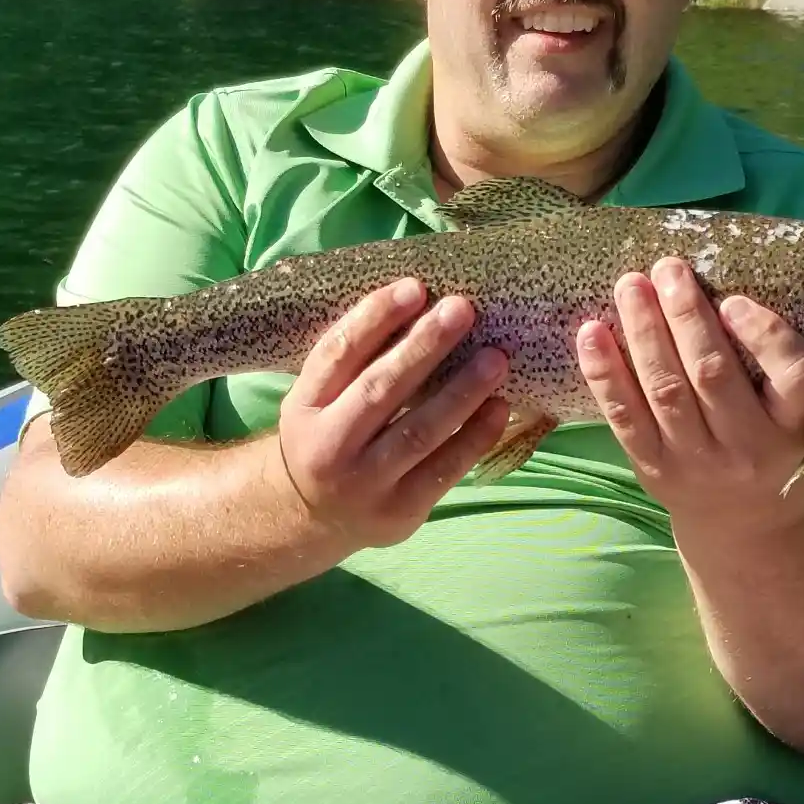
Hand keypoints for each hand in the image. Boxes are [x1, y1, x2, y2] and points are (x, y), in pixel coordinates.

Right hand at [269, 278, 509, 548]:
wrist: (311, 516)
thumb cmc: (329, 433)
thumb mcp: (319, 398)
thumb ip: (356, 359)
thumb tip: (419, 300)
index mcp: (304, 407)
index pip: (337, 354)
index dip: (373, 318)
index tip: (414, 287)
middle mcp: (328, 446)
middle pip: (379, 390)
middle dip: (423, 347)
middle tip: (461, 309)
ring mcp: (364, 484)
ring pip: (418, 432)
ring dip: (462, 392)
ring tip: (496, 358)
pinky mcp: (399, 512)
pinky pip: (444, 470)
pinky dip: (475, 437)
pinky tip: (499, 407)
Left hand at [576, 258, 803, 521]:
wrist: (745, 521)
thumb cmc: (770, 442)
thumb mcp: (794, 411)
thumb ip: (771, 362)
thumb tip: (713, 285)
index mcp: (794, 423)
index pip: (793, 375)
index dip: (764, 334)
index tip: (733, 299)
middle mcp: (748, 445)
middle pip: (712, 374)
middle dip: (685, 316)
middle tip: (668, 268)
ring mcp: (696, 460)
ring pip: (664, 389)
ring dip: (642, 331)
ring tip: (630, 285)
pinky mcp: (653, 466)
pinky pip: (624, 416)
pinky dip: (604, 372)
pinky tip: (590, 332)